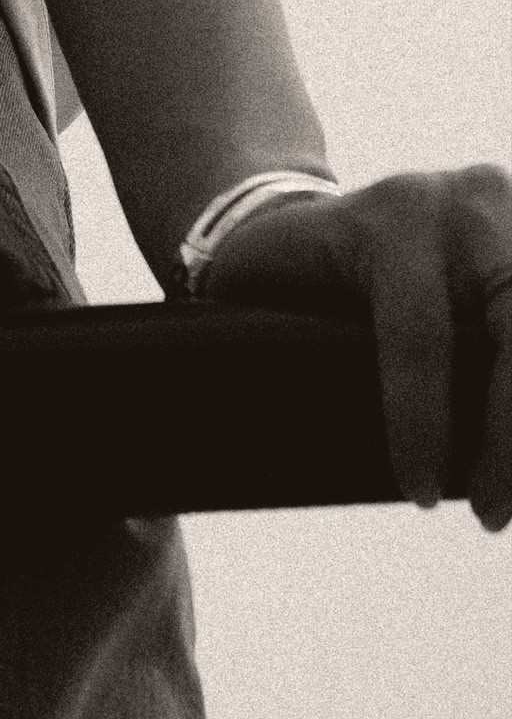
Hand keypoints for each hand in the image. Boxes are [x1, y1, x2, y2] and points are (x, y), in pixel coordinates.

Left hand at [196, 164, 511, 529]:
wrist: (298, 205)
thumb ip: (261, 356)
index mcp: (389, 218)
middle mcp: (462, 204)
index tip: (415, 492)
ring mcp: (509, 212)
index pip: (420, 334)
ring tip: (504, 497)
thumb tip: (233, 445)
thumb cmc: (273, 272)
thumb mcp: (259, 294)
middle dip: (506, 435)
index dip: (423, 422)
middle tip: (485, 513)